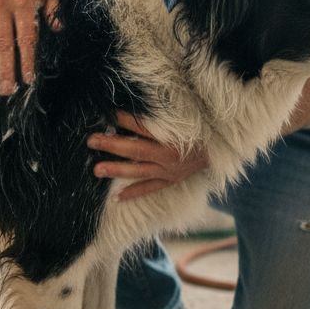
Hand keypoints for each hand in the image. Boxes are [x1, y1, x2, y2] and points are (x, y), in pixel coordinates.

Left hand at [87, 112, 208, 200]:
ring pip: (138, 171)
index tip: (109, 113)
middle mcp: (168, 155)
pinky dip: (132, 193)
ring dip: (116, 170)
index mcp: (172, 137)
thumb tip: (132, 111)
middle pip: (135, 149)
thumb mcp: (182, 121)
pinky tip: (115, 198)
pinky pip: (149, 189)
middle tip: (91, 141)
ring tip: (96, 170)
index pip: (143, 127)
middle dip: (111, 145)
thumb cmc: (198, 131)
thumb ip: (159, 118)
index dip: (125, 119)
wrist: (218, 151)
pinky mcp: (170, 181)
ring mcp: (168, 171)